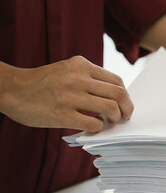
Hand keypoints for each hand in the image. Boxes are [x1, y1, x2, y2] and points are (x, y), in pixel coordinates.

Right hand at [0, 56, 132, 131]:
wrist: (11, 89)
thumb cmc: (41, 82)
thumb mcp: (67, 69)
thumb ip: (88, 77)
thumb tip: (114, 95)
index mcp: (81, 65)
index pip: (116, 81)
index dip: (125, 95)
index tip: (123, 103)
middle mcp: (78, 78)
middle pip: (118, 94)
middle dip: (127, 108)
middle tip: (124, 116)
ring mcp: (70, 96)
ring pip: (110, 108)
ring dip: (115, 118)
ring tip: (111, 121)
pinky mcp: (61, 115)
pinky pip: (93, 123)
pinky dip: (99, 128)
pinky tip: (94, 127)